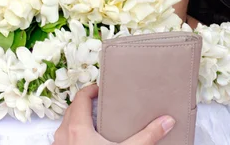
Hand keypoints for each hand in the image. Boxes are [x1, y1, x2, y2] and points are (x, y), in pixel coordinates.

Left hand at [53, 85, 174, 144]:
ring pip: (65, 124)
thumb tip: (165, 122)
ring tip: (94, 122)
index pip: (80, 97)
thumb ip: (147, 136)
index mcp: (77, 128)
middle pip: (72, 109)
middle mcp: (64, 135)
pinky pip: (64, 139)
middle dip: (85, 103)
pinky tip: (87, 141)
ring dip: (77, 119)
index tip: (101, 89)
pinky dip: (73, 134)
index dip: (91, 89)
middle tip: (100, 103)